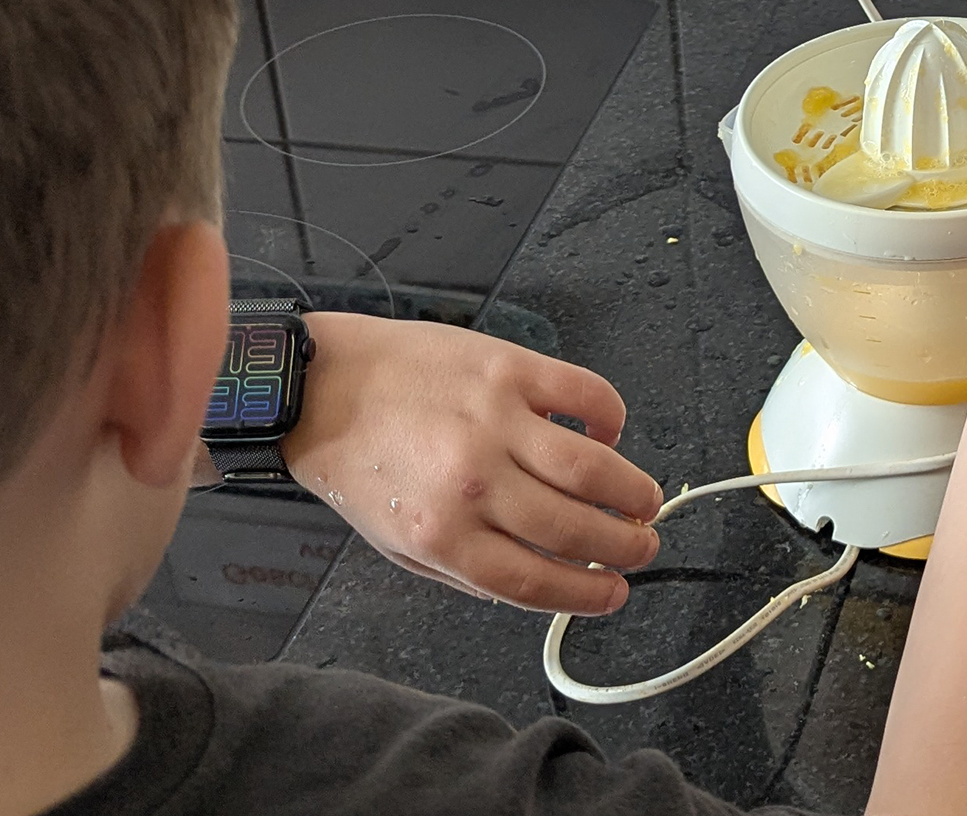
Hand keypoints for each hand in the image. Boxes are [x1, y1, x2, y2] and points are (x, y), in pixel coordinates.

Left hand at [283, 312, 663, 614]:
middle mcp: (474, 483)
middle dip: (626, 548)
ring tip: (644, 502)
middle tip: (641, 547)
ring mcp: (496, 422)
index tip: (612, 593)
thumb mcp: (398, 543)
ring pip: (595, 470)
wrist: (321, 388)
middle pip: (578, 530)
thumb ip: (468, 570)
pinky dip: (613, 419)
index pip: (539, 581)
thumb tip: (542, 580)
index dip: (590, 595)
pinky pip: (587, 395)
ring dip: (634, 492)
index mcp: (444, 535)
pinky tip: (608, 433)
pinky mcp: (509, 370)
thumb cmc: (357, 462)